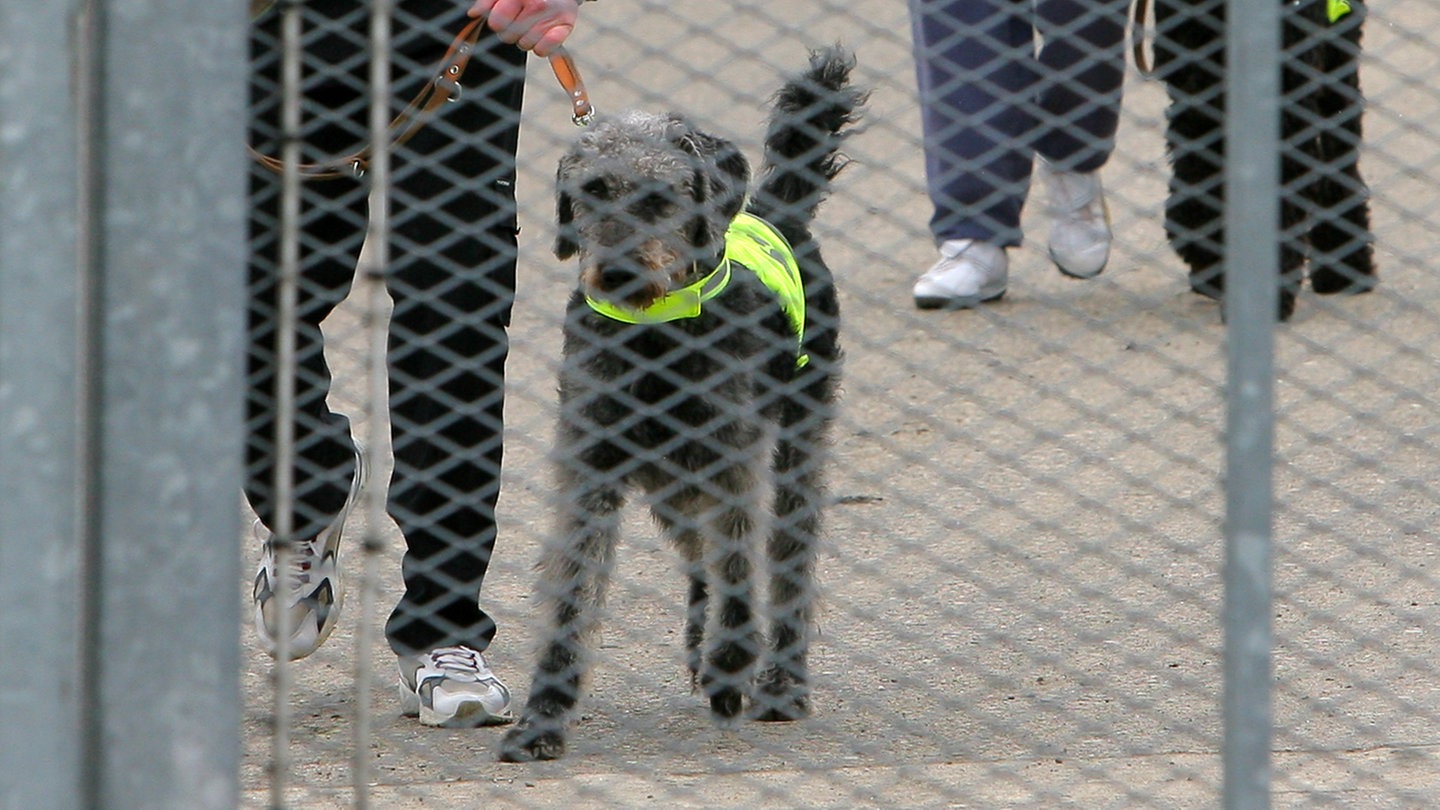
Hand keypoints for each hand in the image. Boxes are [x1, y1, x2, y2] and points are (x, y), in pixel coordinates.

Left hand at [467, 0, 582, 57]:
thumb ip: (488, 0)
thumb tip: (474, 13)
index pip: (496, 22)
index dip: (497, 22)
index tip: (505, 16)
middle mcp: (536, 3)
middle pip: (508, 36)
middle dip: (511, 31)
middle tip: (521, 20)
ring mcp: (552, 15)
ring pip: (525, 45)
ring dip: (526, 39)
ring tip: (533, 24)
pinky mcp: (566, 25)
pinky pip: (543, 50)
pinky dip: (541, 47)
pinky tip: (543, 34)